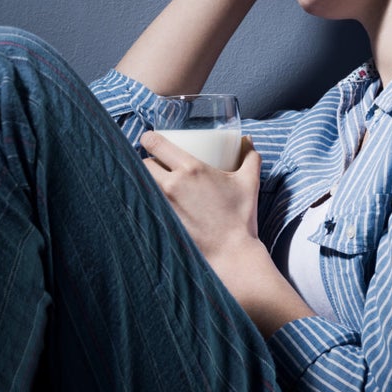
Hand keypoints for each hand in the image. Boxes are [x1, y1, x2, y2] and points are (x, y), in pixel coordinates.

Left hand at [140, 131, 260, 267]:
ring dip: (145, 181)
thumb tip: (248, 140)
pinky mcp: (161, 222)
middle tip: (157, 163)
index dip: (148, 138)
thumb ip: (250, 157)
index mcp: (191, 169)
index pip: (155, 144)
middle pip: (143, 164)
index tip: (150, 139)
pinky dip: (148, 200)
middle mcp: (172, 184)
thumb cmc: (241, 217)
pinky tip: (155, 203)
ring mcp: (163, 205)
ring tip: (155, 182)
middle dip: (148, 161)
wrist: (231, 253)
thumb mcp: (249, 182)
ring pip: (141, 184)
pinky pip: (146, 205)